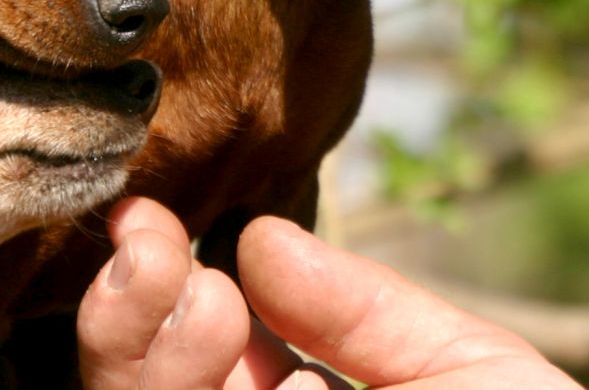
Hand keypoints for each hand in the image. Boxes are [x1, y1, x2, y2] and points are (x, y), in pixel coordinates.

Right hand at [77, 197, 578, 388]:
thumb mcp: (464, 366)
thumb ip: (361, 309)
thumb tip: (257, 237)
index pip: (191, 353)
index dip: (153, 285)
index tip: (147, 216)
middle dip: (124, 315)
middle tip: (150, 245)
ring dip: (151, 358)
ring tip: (208, 299)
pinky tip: (273, 384)